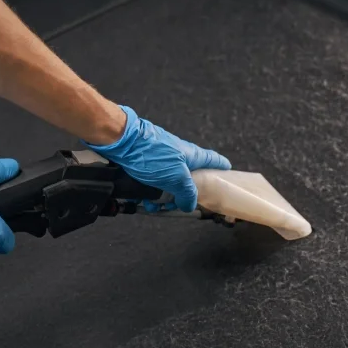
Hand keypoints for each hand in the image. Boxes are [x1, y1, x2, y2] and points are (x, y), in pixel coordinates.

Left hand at [85, 105, 230, 211]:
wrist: (120, 140)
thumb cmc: (150, 154)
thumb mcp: (176, 177)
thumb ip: (187, 193)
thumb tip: (190, 204)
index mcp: (192, 156)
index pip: (214, 160)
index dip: (222, 168)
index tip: (227, 175)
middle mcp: (178, 157)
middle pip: (188, 180)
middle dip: (181, 197)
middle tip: (174, 206)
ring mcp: (161, 160)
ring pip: (167, 184)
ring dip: (160, 198)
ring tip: (151, 205)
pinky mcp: (145, 163)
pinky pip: (150, 182)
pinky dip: (146, 192)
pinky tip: (138, 198)